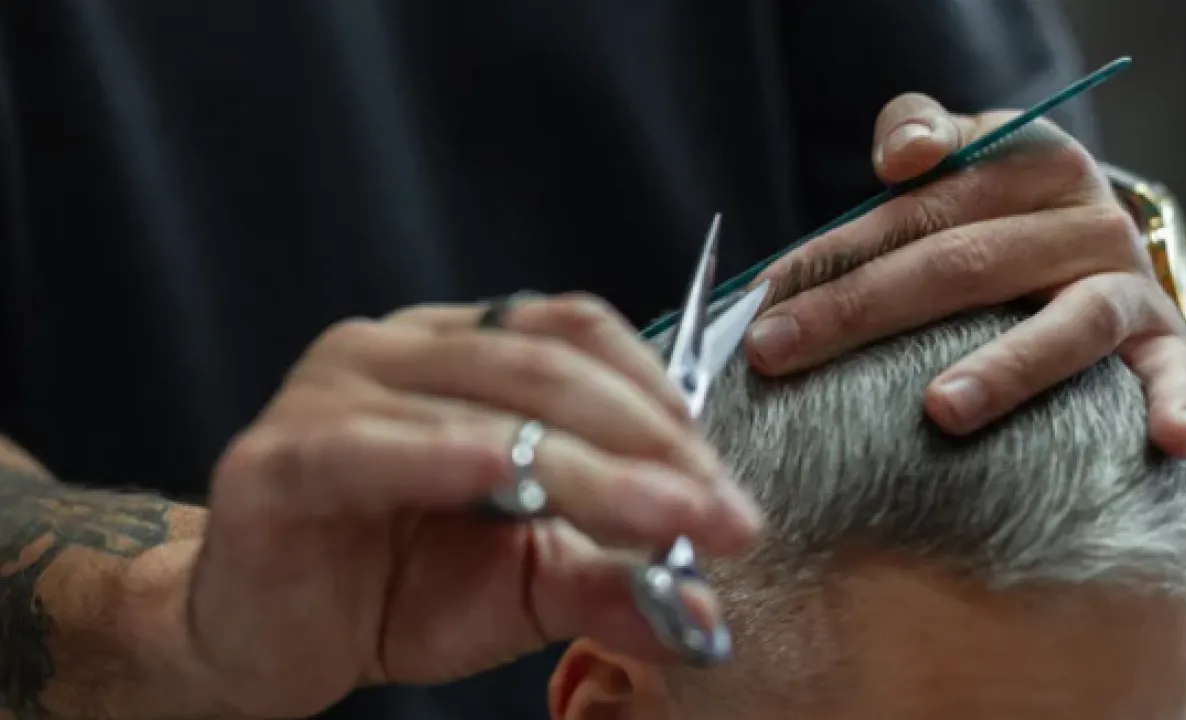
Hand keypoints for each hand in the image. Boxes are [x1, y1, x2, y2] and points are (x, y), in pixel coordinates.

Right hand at [184, 295, 760, 717]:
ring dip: (590, 467)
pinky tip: (518, 482)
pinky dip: (455, 459)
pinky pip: (379, 447)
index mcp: (457, 353)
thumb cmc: (392, 590)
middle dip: (648, 442)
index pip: (573, 336)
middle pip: (545, 368)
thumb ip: (608, 581)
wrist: (265, 642)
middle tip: (720, 512)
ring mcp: (331, 392)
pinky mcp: (280, 459)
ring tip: (667, 521)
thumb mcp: (523, 583)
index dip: (658, 393)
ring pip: (484, 408)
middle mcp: (395, 350)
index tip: (724, 480)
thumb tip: (707, 614)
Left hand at [744, 93, 1185, 457]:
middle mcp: (1082, 222)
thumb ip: (918, 138)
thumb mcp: (962, 164)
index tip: (761, 295)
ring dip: (1006, 367)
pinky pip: (1176, 377)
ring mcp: (1128, 289)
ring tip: (940, 408)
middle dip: (860, 312)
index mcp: (1026, 166)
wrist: (1094, 249)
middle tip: (780, 352)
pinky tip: (1164, 441)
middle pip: (963, 265)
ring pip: (1068, 324)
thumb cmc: (998, 219)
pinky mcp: (1166, 348)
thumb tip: (898, 155)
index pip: (914, 212)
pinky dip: (1173, 405)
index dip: (831, 255)